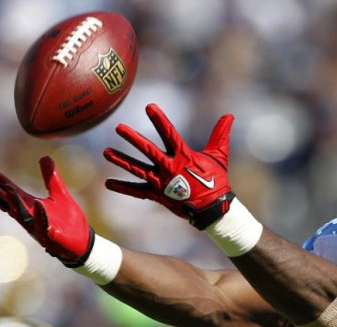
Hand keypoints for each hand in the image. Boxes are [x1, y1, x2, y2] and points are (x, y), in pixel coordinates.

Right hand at [0, 157, 92, 264]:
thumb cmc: (68, 221)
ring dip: (14, 202)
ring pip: (22, 215)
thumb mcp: (59, 194)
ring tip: (7, 188)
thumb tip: (44, 157)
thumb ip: (51, 177)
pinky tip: (38, 204)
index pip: (9, 190)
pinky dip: (40, 215)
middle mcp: (30, 215)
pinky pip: (44, 225)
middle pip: (8, 202)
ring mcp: (38, 226)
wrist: (82, 242)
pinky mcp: (51, 235)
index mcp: (30, 205)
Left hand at [104, 103, 234, 229]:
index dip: (159, 120)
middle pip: (148, 150)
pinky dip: (123, 187)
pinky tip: (108, 182)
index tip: (149, 106)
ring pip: (137, 169)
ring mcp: (161, 182)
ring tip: (106, 152)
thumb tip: (229, 115)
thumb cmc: (216, 181)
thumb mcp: (219, 156)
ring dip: (121, 160)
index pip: (169, 133)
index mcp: (183, 156)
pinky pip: (137, 191)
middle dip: (133, 138)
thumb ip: (220, 134)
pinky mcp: (157, 195)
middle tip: (119, 127)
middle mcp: (169, 167)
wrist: (212, 210)